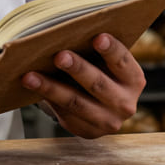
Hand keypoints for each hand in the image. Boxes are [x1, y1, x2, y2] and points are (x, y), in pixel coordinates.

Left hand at [20, 33, 143, 138]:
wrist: (103, 106)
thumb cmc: (101, 70)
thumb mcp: (106, 62)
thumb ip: (95, 50)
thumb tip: (65, 33)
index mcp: (134, 80)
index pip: (122, 61)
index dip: (111, 49)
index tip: (97, 36)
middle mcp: (125, 103)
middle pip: (98, 83)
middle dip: (77, 69)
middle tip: (59, 55)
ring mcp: (107, 121)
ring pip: (75, 102)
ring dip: (51, 88)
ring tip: (30, 75)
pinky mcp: (88, 131)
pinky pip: (65, 114)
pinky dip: (46, 98)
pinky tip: (31, 86)